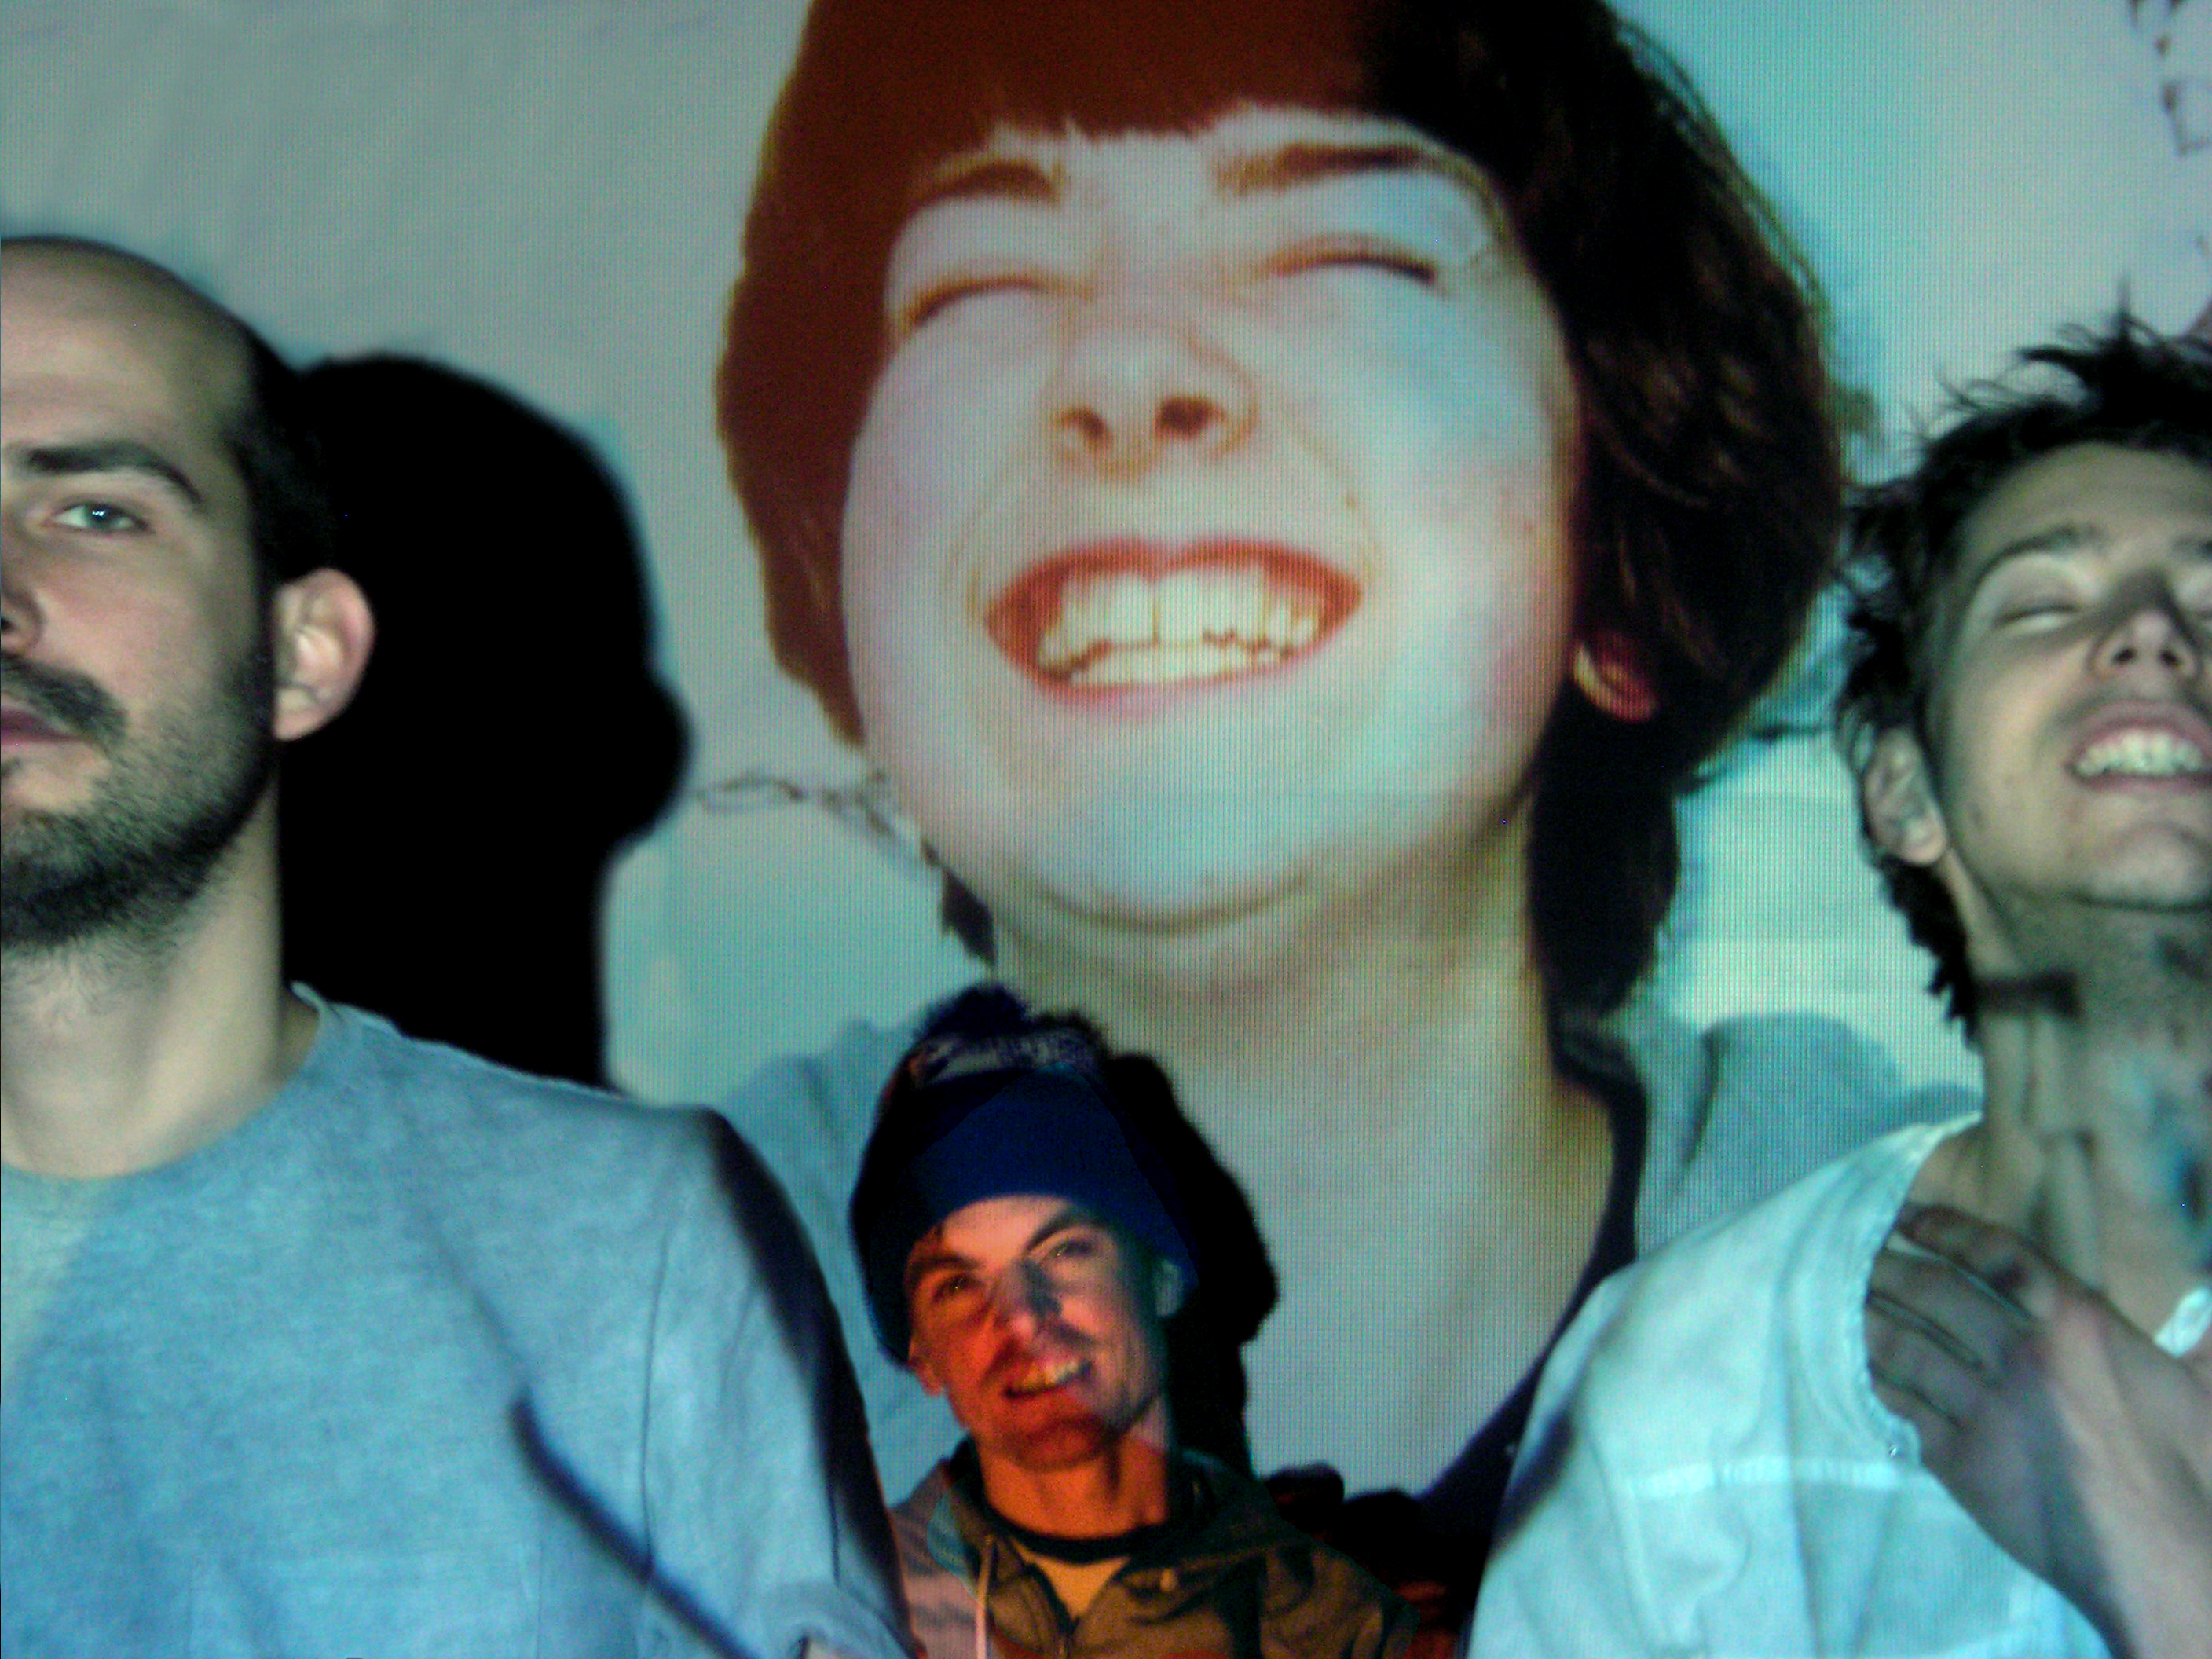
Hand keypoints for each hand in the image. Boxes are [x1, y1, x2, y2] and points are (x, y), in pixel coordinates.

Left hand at [1865, 1204, 2211, 1658]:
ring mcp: (1986, 1408)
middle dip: (1890, 1270)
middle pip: (1936, 1295)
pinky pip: (1905, 1411)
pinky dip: (1878, 1386)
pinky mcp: (1963, 1462)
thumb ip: (2187, 1333)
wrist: (2164, 1556)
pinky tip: (1860, 1371)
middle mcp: (2021, 1354)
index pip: (1995, 1255)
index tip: (1908, 1217)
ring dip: (1869, 1321)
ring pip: (1908, 1348)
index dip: (1945, 1229)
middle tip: (1852, 1254)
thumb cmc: (2192, 1471)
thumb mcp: (2195, 1385)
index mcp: (2077, 1323)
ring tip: (1841, 1302)